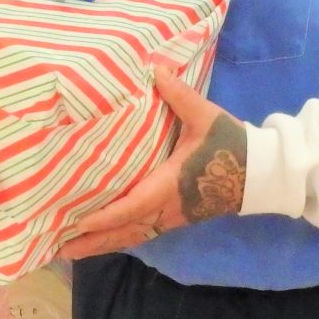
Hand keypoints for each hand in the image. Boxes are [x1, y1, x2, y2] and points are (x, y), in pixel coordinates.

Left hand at [56, 66, 246, 259]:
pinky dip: (121, 238)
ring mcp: (172, 217)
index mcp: (170, 184)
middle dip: (93, 241)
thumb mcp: (204, 115)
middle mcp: (167, 207)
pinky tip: (107, 238)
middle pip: (126, 231)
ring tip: (73, 249)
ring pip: (133, 236)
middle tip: (61, 249)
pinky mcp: (176, 218)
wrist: (257, 171)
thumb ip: (178, 94)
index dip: (105, 216)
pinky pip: (142, 233)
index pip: (132, 205)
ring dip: (104, 244)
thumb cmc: (228, 143)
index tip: (79, 224)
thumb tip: (155, 69)